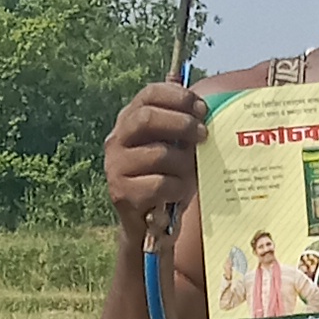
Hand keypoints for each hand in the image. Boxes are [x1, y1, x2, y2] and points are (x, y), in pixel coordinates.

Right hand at [105, 81, 205, 249]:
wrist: (147, 224)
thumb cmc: (166, 178)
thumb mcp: (174, 147)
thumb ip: (181, 122)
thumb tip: (198, 95)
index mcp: (130, 120)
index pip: (149, 94)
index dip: (178, 97)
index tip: (202, 108)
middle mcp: (117, 139)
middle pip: (147, 118)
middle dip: (181, 124)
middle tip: (203, 134)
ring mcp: (115, 166)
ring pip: (158, 154)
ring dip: (184, 163)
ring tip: (192, 173)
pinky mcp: (122, 193)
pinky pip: (160, 184)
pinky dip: (177, 188)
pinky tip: (179, 193)